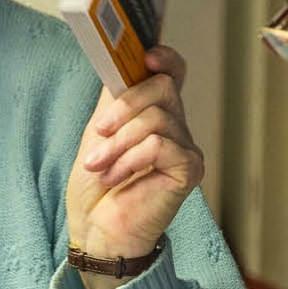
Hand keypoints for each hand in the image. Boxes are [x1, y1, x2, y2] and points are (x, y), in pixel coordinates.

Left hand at [67, 46, 203, 288]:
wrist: (97, 231)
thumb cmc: (97, 188)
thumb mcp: (99, 133)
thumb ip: (113, 99)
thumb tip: (118, 61)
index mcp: (155, 114)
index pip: (173, 73)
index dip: (164, 58)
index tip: (146, 57)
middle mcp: (176, 127)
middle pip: (163, 88)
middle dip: (124, 108)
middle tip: (100, 133)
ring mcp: (185, 148)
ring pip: (156, 118)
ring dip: (118, 142)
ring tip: (100, 166)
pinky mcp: (189, 169)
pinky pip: (160, 145)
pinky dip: (130, 158)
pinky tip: (116, 176)